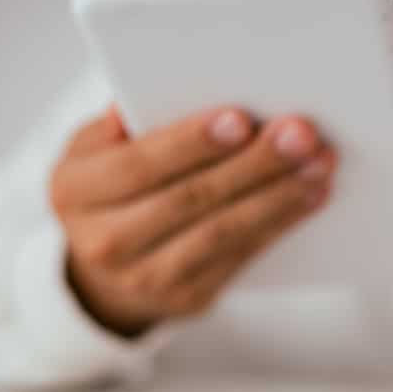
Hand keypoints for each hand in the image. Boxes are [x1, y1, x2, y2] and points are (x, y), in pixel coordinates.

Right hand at [50, 107, 336, 336]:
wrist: (105, 272)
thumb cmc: (110, 187)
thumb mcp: (94, 150)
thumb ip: (121, 124)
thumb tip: (155, 92)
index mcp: (73, 190)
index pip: (137, 165)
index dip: (190, 143)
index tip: (241, 118)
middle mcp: (103, 241)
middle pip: (188, 199)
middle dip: (252, 164)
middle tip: (301, 134)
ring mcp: (146, 278)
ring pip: (222, 233)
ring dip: (278, 197)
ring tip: (319, 164)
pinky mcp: (189, 299)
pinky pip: (241, 257)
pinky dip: (281, 223)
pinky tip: (311, 195)